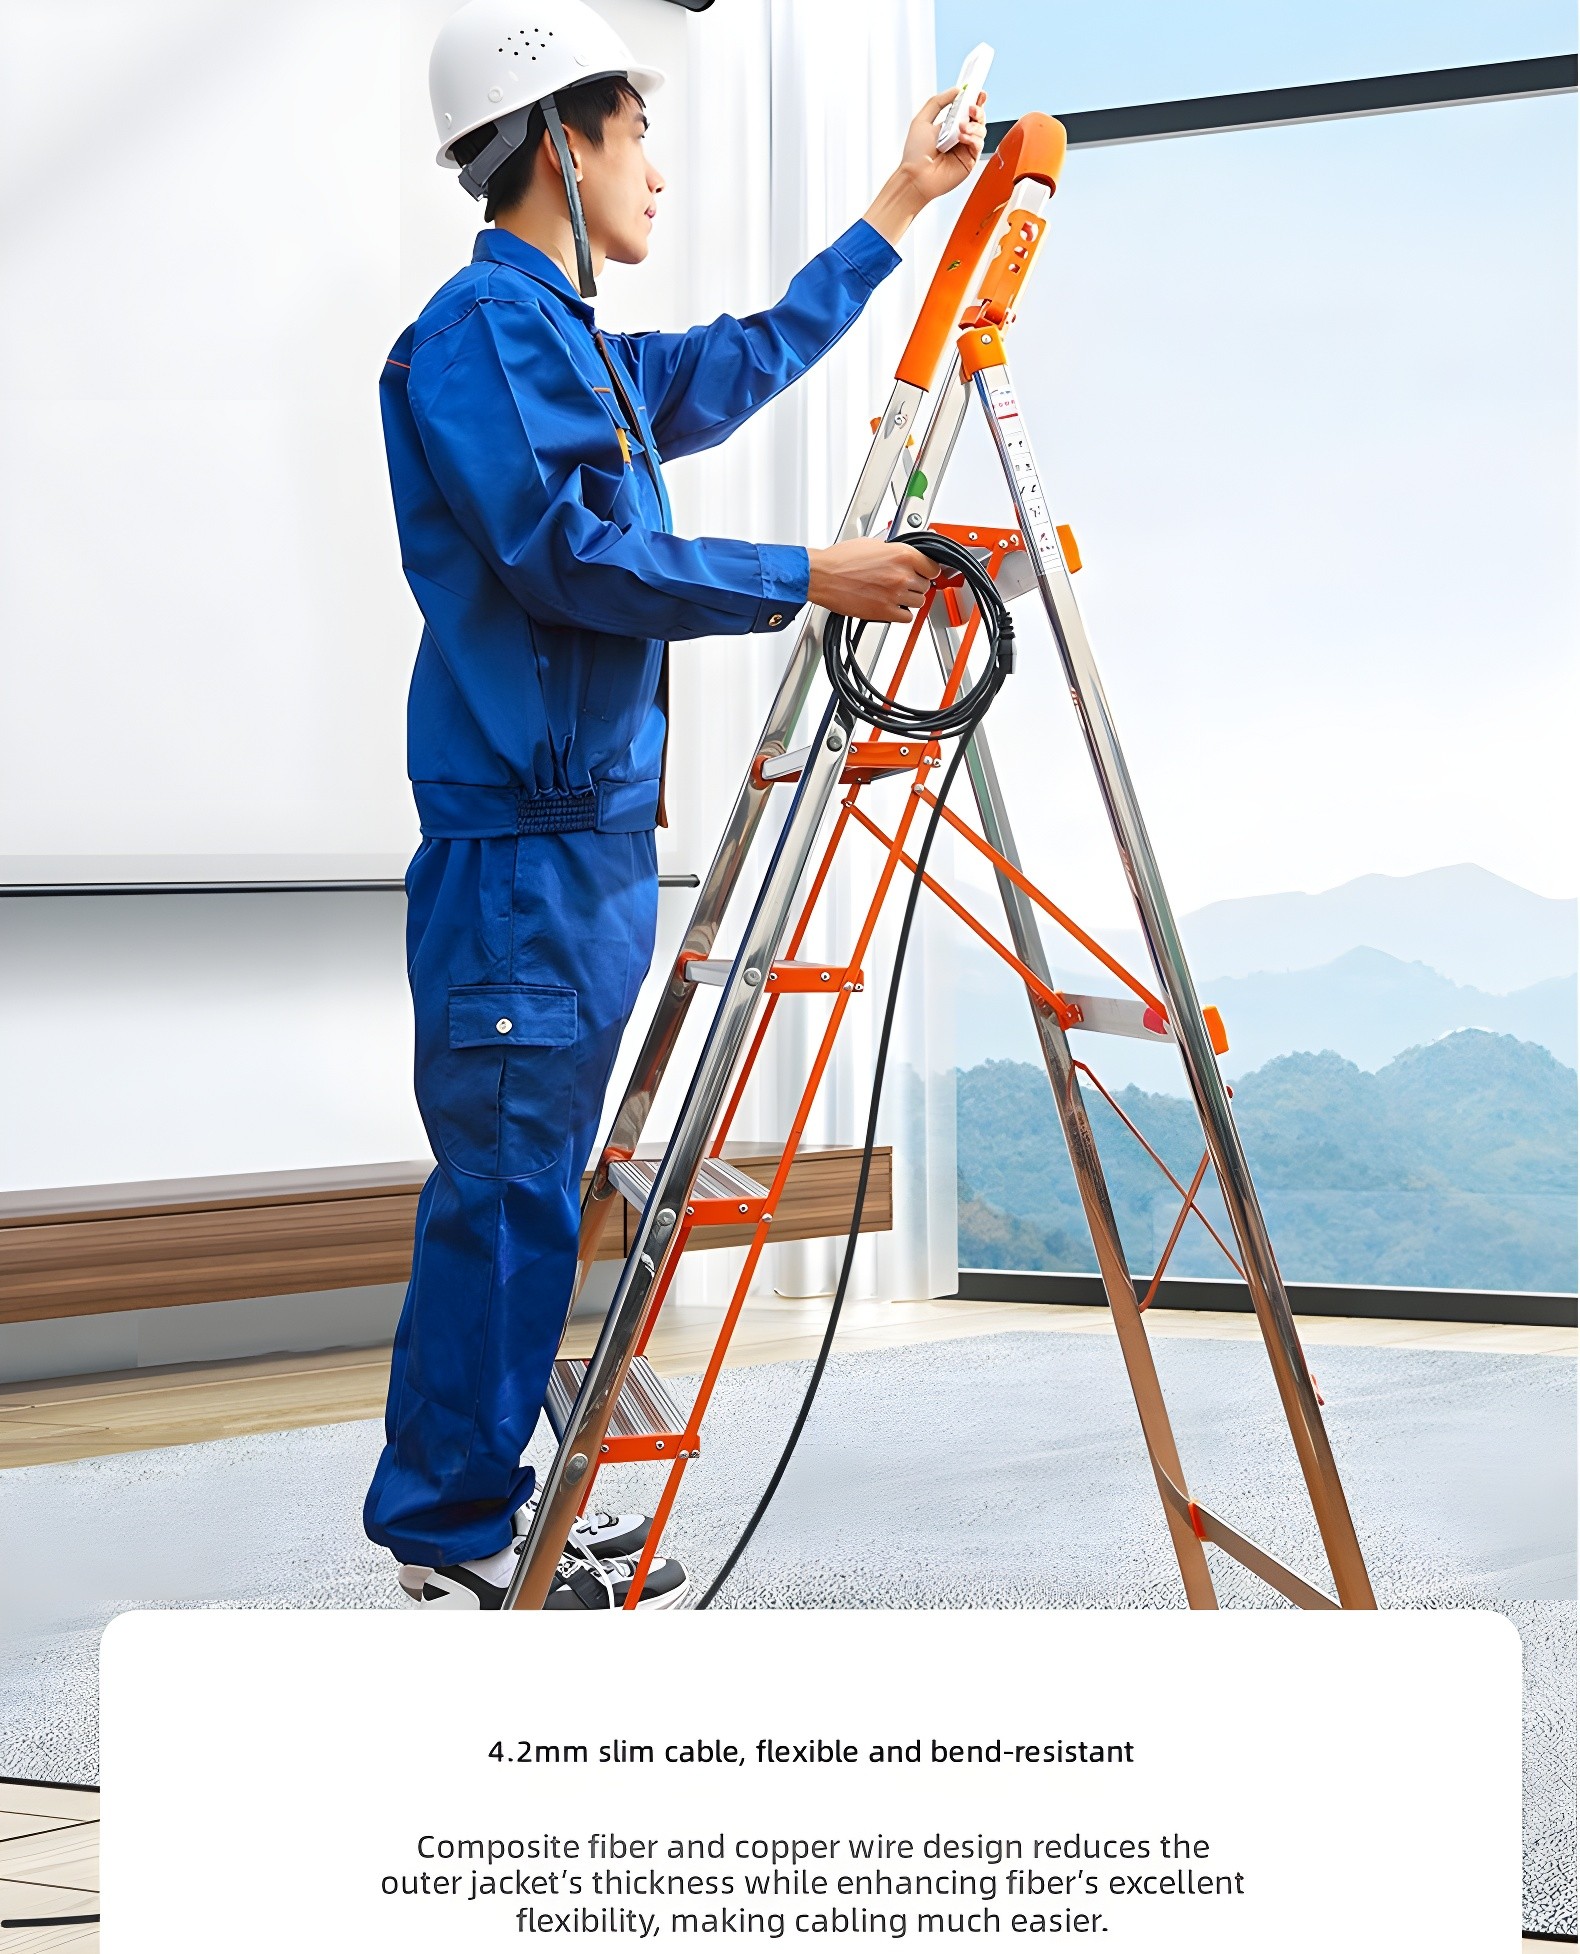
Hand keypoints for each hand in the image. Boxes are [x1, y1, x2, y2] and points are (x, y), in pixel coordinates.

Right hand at [806, 539, 941, 622]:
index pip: (933, 567)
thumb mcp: (873, 544)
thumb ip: (894, 551)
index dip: (929, 570)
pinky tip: (891, 606)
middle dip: (916, 584)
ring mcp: (894, 595)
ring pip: (918, 602)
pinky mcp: (885, 612)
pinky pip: (906, 617)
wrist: (822, 576)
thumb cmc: (840, 560)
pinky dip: (901, 613)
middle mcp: (901, 575)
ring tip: (894, 594)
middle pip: (925, 585)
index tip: (925, 573)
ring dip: (909, 599)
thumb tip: (904, 555)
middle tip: (902, 582)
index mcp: (902, 554)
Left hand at [863, 89, 988, 243]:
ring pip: (981, 130)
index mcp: (949, 126)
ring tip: (960, 128)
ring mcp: (965, 149)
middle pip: (978, 118)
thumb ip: (938, 102)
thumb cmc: (915, 154)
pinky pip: (978, 144)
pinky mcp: (970, 161)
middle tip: (971, 108)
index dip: (975, 100)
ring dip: (973, 125)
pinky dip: (972, 138)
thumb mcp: (922, 119)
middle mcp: (959, 136)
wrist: (915, 176)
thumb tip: (956, 90)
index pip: (967, 110)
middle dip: (978, 110)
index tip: (978, 92)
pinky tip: (962, 137)